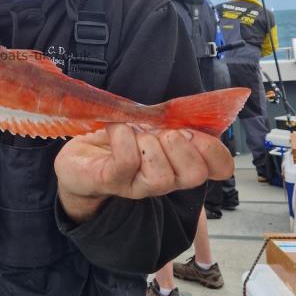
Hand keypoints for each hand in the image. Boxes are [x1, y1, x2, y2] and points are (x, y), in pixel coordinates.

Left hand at [55, 124, 233, 222]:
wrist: (78, 161)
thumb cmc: (117, 143)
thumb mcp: (150, 127)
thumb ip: (172, 122)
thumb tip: (191, 110)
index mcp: (178, 164)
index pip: (217, 169)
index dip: (215, 151)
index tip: (192, 131)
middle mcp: (162, 180)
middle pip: (193, 175)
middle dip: (182, 146)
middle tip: (162, 132)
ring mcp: (136, 185)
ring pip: (161, 176)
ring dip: (149, 144)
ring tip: (135, 132)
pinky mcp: (109, 180)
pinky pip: (127, 161)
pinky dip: (123, 137)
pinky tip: (116, 128)